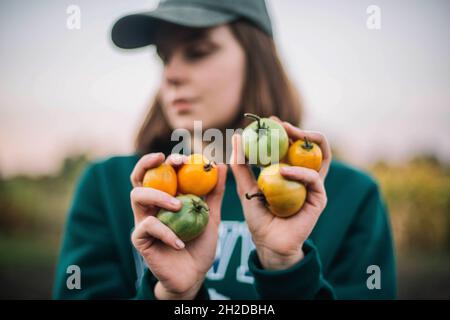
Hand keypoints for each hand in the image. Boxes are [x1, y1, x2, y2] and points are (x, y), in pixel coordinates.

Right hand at [130, 152, 226, 298]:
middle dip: (148, 164)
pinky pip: (147, 227)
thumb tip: (220, 164)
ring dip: (158, 196)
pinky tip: (180, 243)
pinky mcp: (140, 239)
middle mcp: (150, 206)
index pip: (159, 172)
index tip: (184, 158)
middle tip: (166, 160)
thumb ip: (214, 192)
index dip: (167, 160)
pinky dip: (166, 232)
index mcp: (165, 197)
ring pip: (136, 196)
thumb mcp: (211, 215)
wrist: (194, 275)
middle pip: (138, 177)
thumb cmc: (200, 243)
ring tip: (178, 205)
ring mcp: (143, 221)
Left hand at [230, 118, 331, 269]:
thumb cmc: (258, 216)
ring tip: (290, 134)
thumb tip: (235, 137)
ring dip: (307, 140)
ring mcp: (313, 185)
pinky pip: (314, 179)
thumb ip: (241, 165)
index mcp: (289, 170)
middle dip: (296, 130)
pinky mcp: (319, 198)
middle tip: (280, 124)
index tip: (267, 121)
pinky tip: (283, 170)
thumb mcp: (245, 187)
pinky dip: (299, 172)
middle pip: (308, 145)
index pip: (291, 144)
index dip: (282, 130)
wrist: (267, 242)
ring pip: (321, 155)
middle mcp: (304, 174)